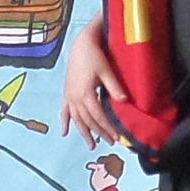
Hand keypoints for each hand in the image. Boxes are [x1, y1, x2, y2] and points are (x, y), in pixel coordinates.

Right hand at [59, 19, 127, 145]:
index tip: (117, 137)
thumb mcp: (106, 71)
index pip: (98, 116)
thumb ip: (114, 88)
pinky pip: (64, 111)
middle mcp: (75, 98)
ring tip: (91, 145)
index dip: (108, 128)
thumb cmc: (95, 56)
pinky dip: (65, 122)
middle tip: (111, 142)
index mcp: (86, 94)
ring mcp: (69, 96)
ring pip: (77, 119)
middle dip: (99, 132)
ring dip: (84, 132)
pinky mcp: (67, 93)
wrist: (80, 45)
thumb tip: (125, 102)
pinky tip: (65, 133)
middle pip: (88, 120)